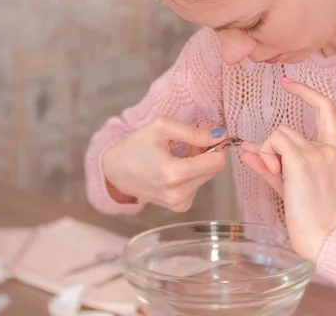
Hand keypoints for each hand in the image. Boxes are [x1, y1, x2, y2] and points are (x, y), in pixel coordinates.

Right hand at [102, 116, 227, 211]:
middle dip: (208, 151)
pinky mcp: (179, 206)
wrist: (115, 171)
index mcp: (173, 173)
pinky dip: (193, 173)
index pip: (216, 162)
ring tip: (182, 150)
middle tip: (195, 135)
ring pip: (206, 177)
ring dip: (201, 161)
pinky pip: (198, 185)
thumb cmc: (136, 146)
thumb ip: (193, 132)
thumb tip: (219, 135)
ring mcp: (179, 203)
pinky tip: (178, 165)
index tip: (212, 133)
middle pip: (213, 170)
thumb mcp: (162, 127)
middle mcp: (178, 193)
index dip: (219, 145)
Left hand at [241, 77, 335, 261]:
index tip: (288, 82)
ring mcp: (316, 153)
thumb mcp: (289, 185)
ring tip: (277, 179)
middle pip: (285, 128)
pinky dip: (266, 157)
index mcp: (333, 150)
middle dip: (270, 148)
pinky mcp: (301, 161)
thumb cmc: (310, 215)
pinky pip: (273, 143)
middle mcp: (328, 148)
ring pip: (277, 134)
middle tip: (273, 173)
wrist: (324, 237)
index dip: (306, 92)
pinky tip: (276, 176)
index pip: (325, 108)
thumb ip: (269, 165)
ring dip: (268, 155)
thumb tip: (246, 149)